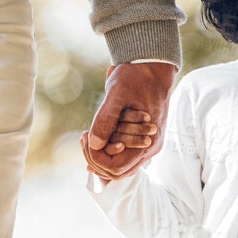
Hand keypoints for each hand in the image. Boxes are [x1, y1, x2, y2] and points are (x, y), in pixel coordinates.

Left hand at [83, 62, 173, 181]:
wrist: (153, 67)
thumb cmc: (136, 77)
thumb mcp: (117, 93)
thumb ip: (106, 119)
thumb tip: (94, 144)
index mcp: (148, 141)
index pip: (116, 168)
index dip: (96, 158)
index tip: (85, 136)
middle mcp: (150, 148)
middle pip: (117, 170)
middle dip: (96, 157)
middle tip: (84, 136)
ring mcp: (148, 144)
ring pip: (120, 164)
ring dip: (101, 154)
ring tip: (87, 135)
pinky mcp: (143, 138)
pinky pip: (124, 154)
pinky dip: (108, 149)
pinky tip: (94, 138)